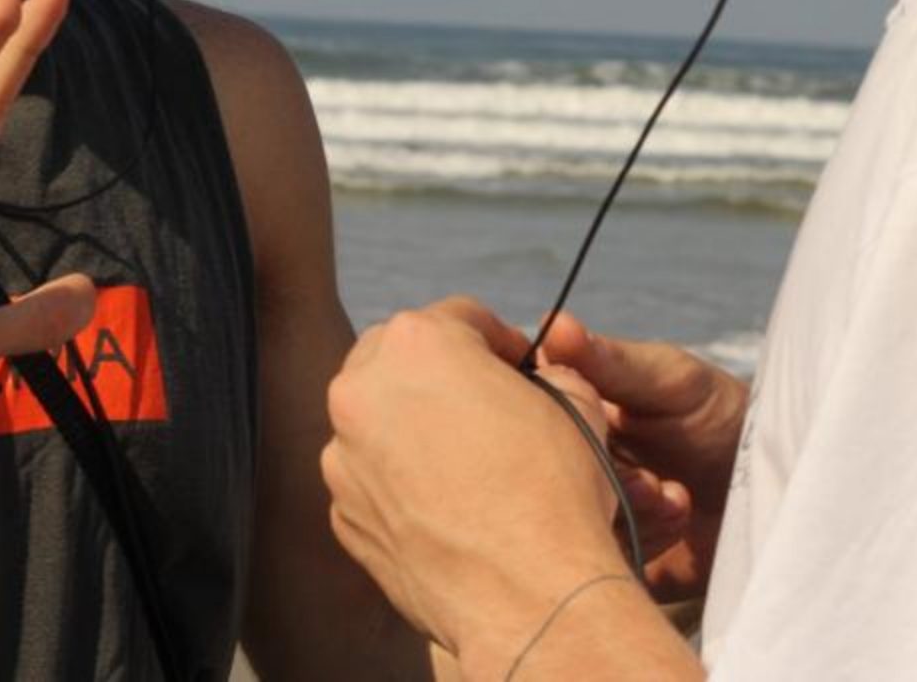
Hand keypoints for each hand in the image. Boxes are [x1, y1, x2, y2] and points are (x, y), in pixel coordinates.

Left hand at [320, 297, 633, 669]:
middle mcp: (361, 390)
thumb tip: (539, 380)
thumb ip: (545, 374)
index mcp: (416, 343)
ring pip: (376, 423)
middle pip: (399, 360)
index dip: (496, 340)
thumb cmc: (555, 492)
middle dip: (438, 376)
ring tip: (464, 468)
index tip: (515, 366)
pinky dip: (398, 486)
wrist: (528, 597)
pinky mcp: (341, 513)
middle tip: (482, 409)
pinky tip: (444, 511)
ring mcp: (343, 456)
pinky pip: (370, 482)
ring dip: (412, 431)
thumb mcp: (575, 404)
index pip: (459, 318)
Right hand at [536, 315, 746, 599]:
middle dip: (598, 471)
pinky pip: (602, 558)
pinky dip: (643, 537)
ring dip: (624, 506)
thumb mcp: (671, 378)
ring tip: (671, 493)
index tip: (595, 422)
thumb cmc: (721, 415)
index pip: (528, 413)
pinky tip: (678, 513)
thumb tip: (553, 324)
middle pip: (546, 471)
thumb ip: (611, 360)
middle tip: (644, 475)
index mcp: (570, 411)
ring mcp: (589, 511)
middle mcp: (570, 461)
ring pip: (571, 518)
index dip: (549, 419)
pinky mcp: (614, 557)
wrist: (777, 484)